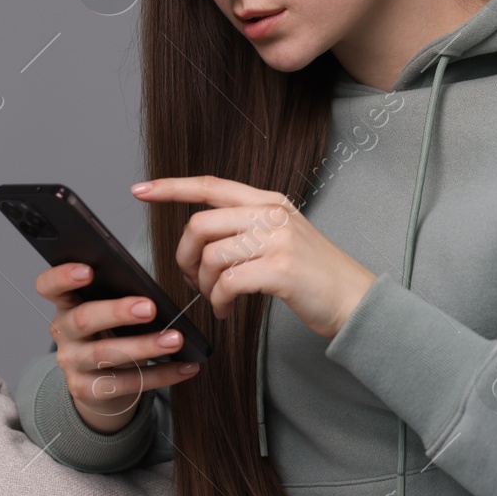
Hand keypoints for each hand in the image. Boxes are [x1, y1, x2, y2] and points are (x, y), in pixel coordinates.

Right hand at [34, 262, 199, 434]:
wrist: (100, 382)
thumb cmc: (111, 332)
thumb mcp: (108, 310)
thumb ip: (119, 296)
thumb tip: (157, 293)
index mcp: (66, 303)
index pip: (48, 286)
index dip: (63, 276)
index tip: (88, 270)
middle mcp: (63, 332)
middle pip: (84, 319)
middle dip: (118, 312)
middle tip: (150, 307)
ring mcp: (71, 363)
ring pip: (105, 354)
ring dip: (145, 346)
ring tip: (176, 339)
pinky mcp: (86, 390)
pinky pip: (125, 383)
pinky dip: (161, 374)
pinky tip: (186, 367)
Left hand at [131, 175, 377, 339]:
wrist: (356, 300)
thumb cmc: (315, 275)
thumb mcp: (284, 236)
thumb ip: (248, 227)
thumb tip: (201, 239)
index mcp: (269, 201)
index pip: (211, 185)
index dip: (171, 187)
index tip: (140, 190)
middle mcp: (272, 214)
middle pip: (201, 224)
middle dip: (185, 256)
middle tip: (191, 279)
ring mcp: (278, 240)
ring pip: (211, 257)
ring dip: (203, 285)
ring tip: (215, 299)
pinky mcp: (280, 269)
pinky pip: (227, 283)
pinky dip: (218, 301)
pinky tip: (225, 310)